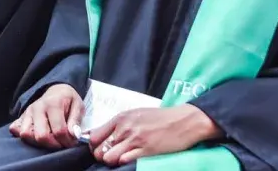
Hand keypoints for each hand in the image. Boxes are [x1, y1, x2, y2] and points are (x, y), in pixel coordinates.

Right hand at [10, 84, 83, 149]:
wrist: (56, 90)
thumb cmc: (68, 100)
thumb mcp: (78, 106)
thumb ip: (76, 121)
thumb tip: (72, 135)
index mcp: (53, 104)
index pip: (58, 130)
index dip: (67, 141)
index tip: (72, 141)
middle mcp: (37, 107)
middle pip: (41, 136)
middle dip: (53, 145)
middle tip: (61, 143)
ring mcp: (26, 112)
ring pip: (26, 135)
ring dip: (39, 143)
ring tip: (50, 140)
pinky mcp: (20, 117)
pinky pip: (15, 130)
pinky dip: (24, 137)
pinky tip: (36, 137)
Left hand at [88, 104, 221, 165]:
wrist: (183, 121)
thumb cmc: (160, 118)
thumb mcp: (136, 114)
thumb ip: (119, 124)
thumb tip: (103, 135)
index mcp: (120, 118)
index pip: (94, 136)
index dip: (95, 145)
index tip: (101, 148)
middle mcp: (124, 128)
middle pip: (98, 149)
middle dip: (102, 155)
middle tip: (111, 155)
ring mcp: (134, 140)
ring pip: (108, 158)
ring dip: (112, 161)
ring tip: (121, 159)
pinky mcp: (145, 151)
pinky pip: (124, 161)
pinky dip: (124, 163)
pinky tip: (131, 159)